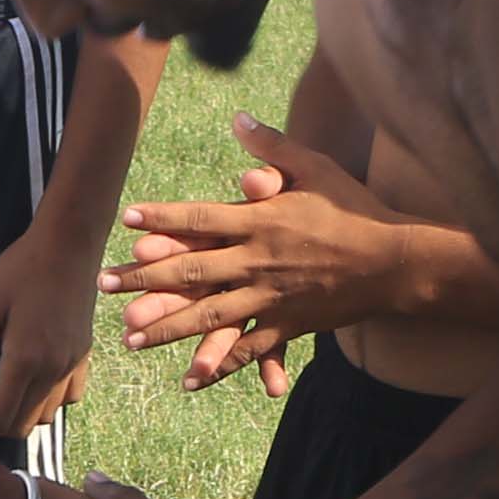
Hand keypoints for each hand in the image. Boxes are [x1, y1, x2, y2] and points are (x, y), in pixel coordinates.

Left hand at [0, 219, 104, 441]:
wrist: (68, 244)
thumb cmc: (23, 269)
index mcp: (25, 360)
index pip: (0, 417)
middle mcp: (54, 369)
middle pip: (22, 423)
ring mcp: (72, 364)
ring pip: (45, 414)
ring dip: (18, 413)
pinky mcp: (83, 354)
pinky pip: (68, 396)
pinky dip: (46, 401)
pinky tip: (29, 381)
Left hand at [111, 113, 430, 387]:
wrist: (394, 260)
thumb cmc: (354, 208)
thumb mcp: (315, 168)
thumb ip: (273, 146)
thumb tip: (238, 119)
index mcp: (260, 221)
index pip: (200, 217)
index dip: (162, 218)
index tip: (127, 219)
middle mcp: (258, 260)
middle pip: (190, 269)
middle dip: (143, 278)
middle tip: (104, 284)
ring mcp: (270, 296)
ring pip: (209, 315)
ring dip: (167, 327)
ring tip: (130, 338)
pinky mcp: (287, 324)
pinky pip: (247, 349)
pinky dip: (219, 365)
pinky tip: (189, 379)